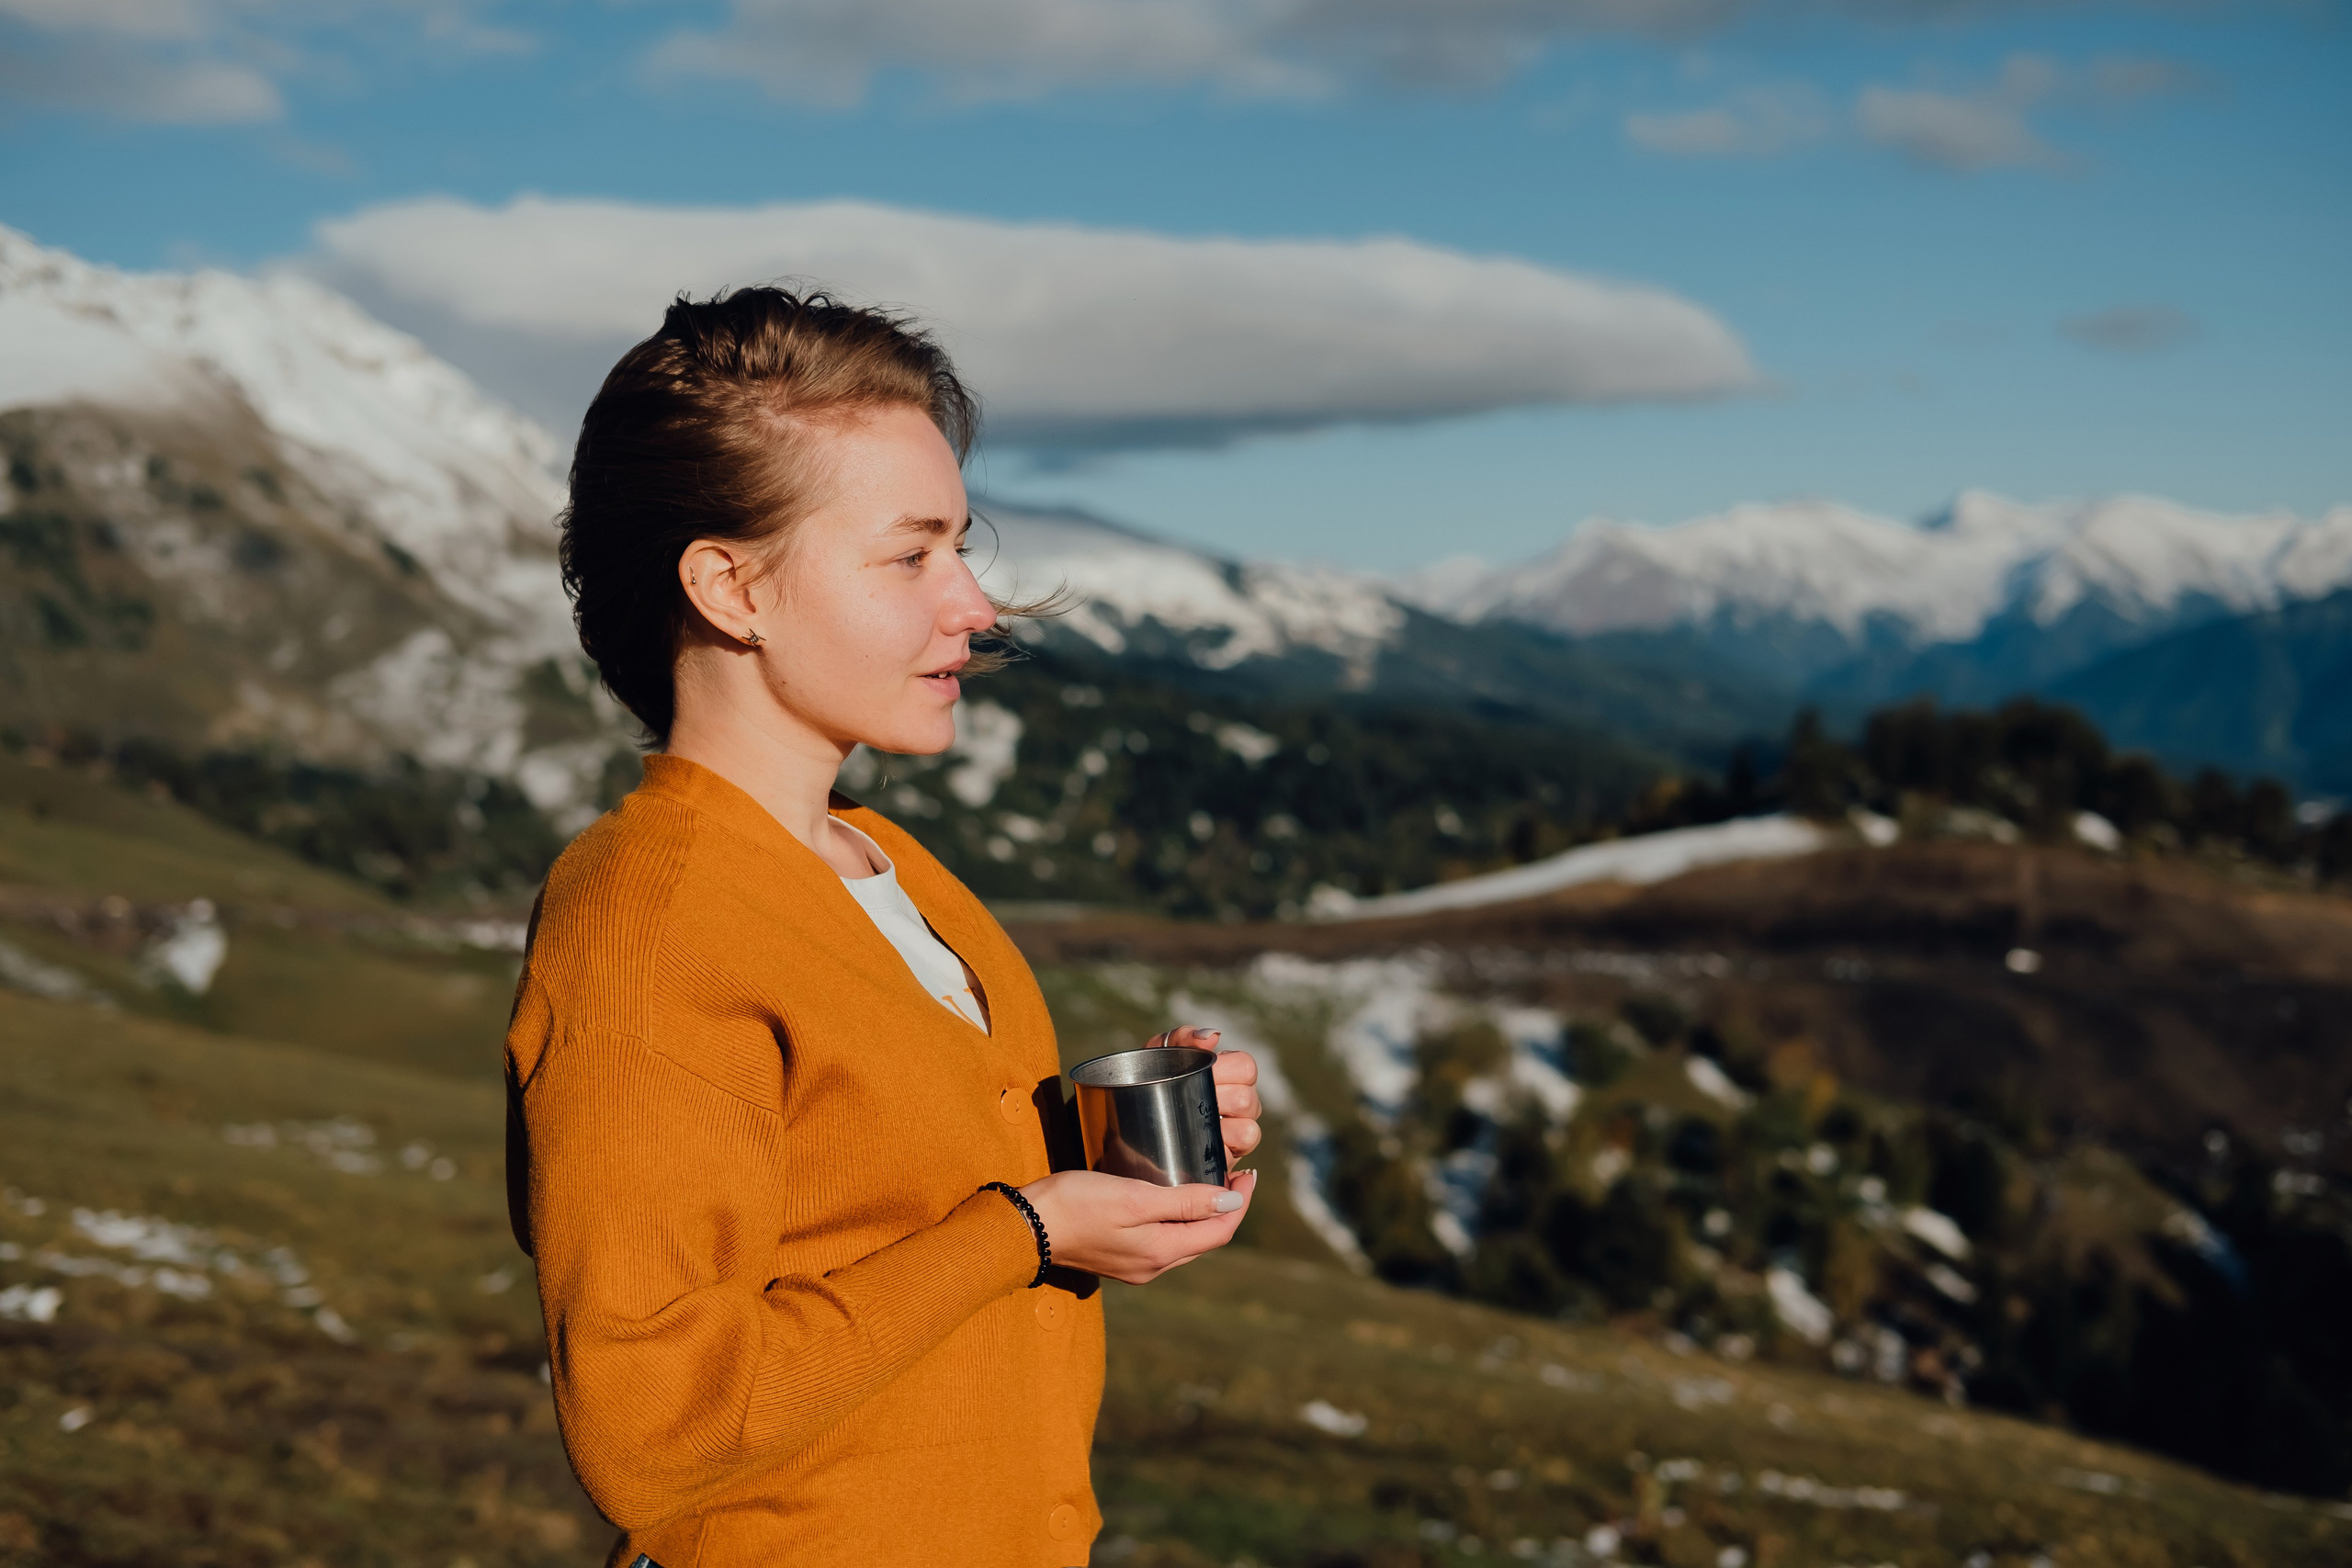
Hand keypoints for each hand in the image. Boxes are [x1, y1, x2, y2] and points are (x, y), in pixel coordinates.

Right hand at [1018, 1168, 1259, 1284]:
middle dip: (1226, 1208)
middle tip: (1234, 1173)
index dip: (1240, 1202)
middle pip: (1205, 1239)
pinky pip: (1162, 1241)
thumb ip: (1184, 1202)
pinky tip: (1172, 1199)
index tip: (1249, 1173)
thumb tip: (1230, 1203)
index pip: (1219, 1231)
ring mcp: (1135, 1266)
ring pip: (1185, 1241)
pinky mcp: (1118, 1258)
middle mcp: (1153, 1267)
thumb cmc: (1077, 1204)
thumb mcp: (1135, 1197)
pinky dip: (1178, 1220)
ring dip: (1203, 1215)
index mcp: (1161, 1253)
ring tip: (1209, 1182)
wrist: (1024, 1227)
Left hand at [1152, 1025, 1263, 1165]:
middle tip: (1191, 1099)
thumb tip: (1212, 1037)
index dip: (1228, 1070)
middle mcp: (1240, 1105)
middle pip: (1247, 1100)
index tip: (1203, 1073)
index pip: (1247, 1068)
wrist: (1126, 1115)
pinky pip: (1234, 1158)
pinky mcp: (1225, 1160)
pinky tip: (1198, 1144)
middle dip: (1218, 1098)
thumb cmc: (1151, 1078)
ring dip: (1220, 1126)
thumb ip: (1184, 1036)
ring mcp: (1235, 1134)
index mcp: (1231, 1075)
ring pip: (1248, 1131)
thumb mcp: (1160, 1052)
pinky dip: (1220, 1150)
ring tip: (1194, 1121)